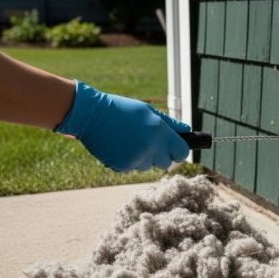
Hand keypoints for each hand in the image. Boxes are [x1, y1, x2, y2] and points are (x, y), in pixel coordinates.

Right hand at [54, 81, 189, 171]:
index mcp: (160, 132)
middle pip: (166, 163)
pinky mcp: (123, 166)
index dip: (178, 151)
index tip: (173, 148)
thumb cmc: (121, 109)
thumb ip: (169, 123)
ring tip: (129, 140)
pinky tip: (119, 146)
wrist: (91, 115)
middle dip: (160, 155)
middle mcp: (151, 148)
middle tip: (148, 142)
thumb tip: (187, 130)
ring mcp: (137, 159)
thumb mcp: (147, 111)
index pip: (182, 152)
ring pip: (148, 166)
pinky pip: (132, 168)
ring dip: (143, 157)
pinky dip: (128, 160)